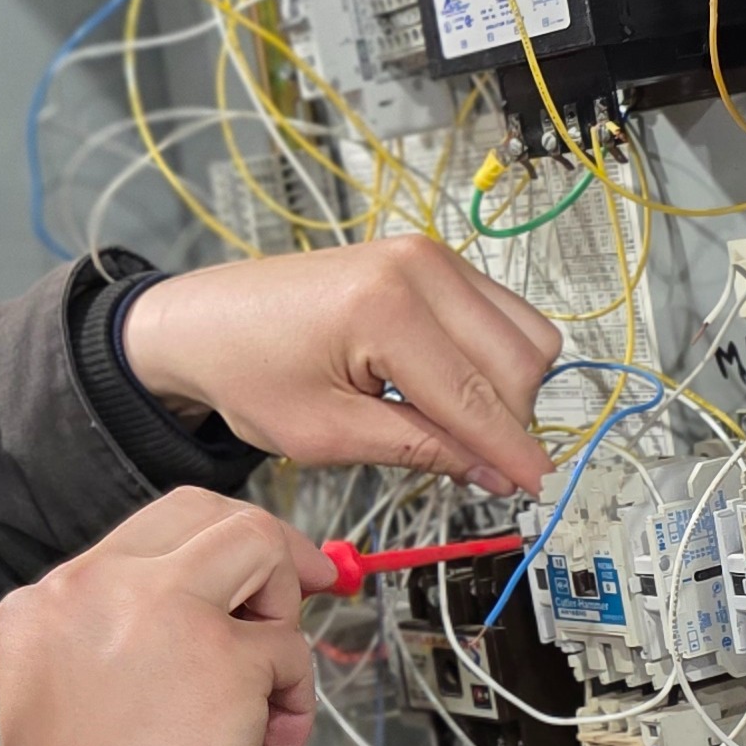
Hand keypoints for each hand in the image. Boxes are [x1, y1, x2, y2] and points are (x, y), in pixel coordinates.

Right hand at [0, 489, 321, 745]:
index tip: (249, 583)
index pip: (142, 537)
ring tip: (268, 701)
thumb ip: (135, 637)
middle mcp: (90, 588)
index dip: (210, 555)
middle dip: (263, 546)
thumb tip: (236, 608)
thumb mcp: (83, 694)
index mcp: (43, 605)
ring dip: (282, 621)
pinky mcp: (218, 652)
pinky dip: (295, 694)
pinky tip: (268, 744)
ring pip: (256, 547)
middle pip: (200, 512)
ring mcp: (156, 609)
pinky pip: (288, 647)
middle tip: (304, 586)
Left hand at [121, 237, 561, 496]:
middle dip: (512, 423)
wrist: (205, 322)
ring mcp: (430, 256)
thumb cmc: (246, 370)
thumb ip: (419, 449)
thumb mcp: (326, 433)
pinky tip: (451, 393)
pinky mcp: (432, 260)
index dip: (514, 453)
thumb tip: (492, 471)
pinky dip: (493, 360)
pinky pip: (500, 315)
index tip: (540, 489)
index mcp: (386, 308)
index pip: (478, 397)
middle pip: (518, 361)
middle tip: (486, 471)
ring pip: (524, 334)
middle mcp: (420, 267)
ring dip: (509, 391)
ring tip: (457, 430)